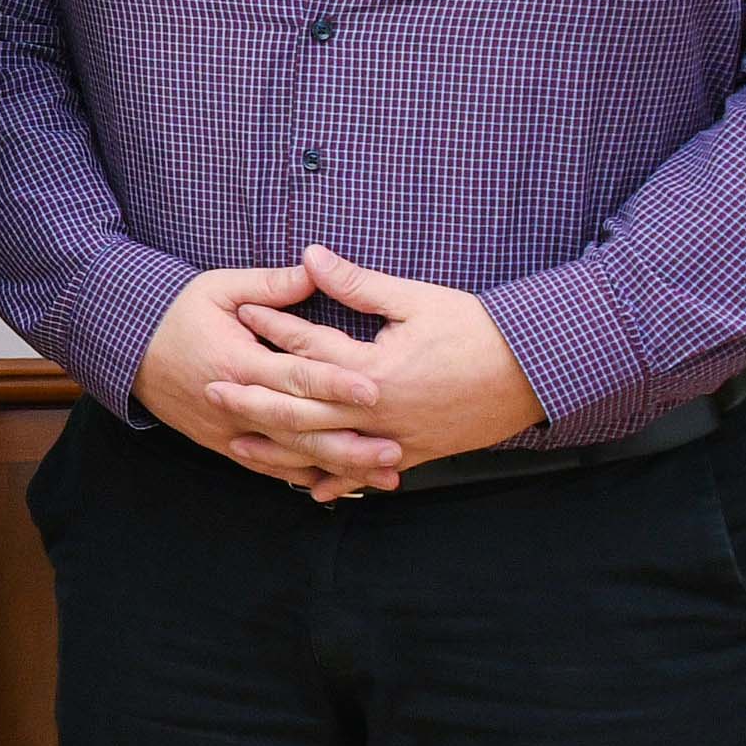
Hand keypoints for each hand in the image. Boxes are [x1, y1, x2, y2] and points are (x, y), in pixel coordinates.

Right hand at [137, 264, 402, 496]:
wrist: (126, 346)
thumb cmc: (177, 311)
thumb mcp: (221, 287)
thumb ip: (272, 285)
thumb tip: (317, 269)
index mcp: (236, 361)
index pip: (293, 376)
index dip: (333, 385)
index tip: (373, 390)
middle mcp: (233, 403)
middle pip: (297, 428)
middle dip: (348, 443)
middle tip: (394, 449)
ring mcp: (226, 430)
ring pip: (287, 457)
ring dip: (336, 468)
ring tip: (381, 476)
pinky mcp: (221, 443)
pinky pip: (267, 467)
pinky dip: (303, 476)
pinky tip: (338, 485)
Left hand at [260, 248, 544, 471]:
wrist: (534, 371)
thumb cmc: (476, 329)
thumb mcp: (415, 299)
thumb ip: (358, 284)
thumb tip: (310, 256)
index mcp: (374, 369)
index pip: (308, 350)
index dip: (272, 330)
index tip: (240, 316)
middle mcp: (378, 412)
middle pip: (301, 411)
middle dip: (253, 401)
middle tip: (211, 391)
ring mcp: (395, 439)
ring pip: (326, 451)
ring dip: (281, 451)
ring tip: (240, 447)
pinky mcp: (415, 455)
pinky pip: (366, 473)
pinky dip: (336, 481)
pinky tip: (309, 489)